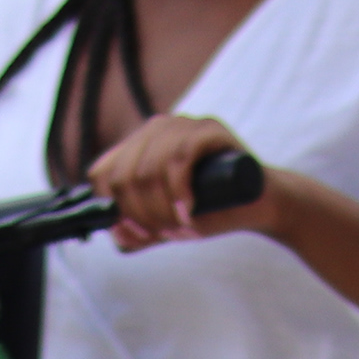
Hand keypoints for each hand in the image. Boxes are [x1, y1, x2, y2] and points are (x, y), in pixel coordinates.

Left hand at [86, 113, 275, 253]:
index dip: (113, 208)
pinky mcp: (210, 130)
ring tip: (182, 227)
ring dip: (161, 209)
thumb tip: (116, 230)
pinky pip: (179, 158)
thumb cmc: (209, 212)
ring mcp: (183, 125)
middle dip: (141, 214)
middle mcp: (155, 130)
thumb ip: (134, 231)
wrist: (258, 207)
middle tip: (166, 233)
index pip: (101, 174)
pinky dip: (180, 192)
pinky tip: (189, 211)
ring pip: (149, 170)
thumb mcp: (162, 225)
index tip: (139, 232)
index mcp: (137, 147)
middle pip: (123, 175)